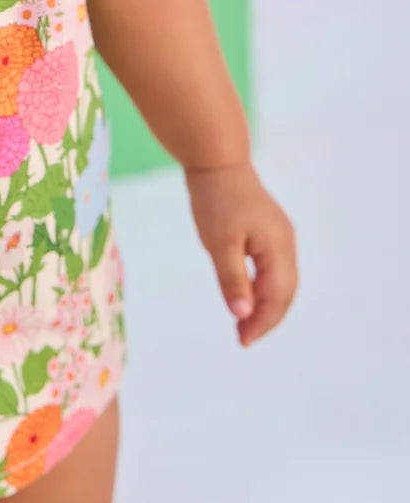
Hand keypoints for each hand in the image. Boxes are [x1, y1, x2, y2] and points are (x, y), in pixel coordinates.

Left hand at [183, 160, 297, 347]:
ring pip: (281, 282)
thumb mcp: (219, 244)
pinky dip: (262, 287)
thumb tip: (242, 316)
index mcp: (278, 247)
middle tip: (243, 338)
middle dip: (266, 318)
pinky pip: (273, 269)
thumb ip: (232, 280)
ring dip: (265, 305)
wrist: (216, 161)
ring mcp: (280, 237)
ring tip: (243, 324)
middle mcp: (286, 244)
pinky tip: (245, 296)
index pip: (277, 296)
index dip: (262, 322)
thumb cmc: (216, 200)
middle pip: (285, 292)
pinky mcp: (270, 232)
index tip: (243, 340)